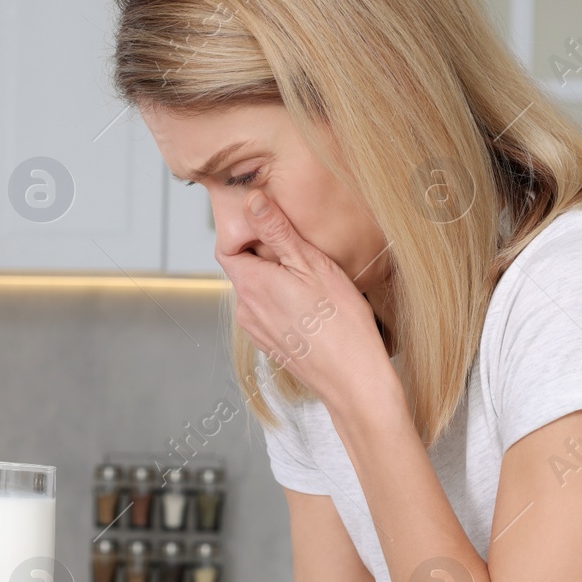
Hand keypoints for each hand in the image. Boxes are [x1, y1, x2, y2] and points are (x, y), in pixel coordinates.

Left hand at [216, 190, 397, 415]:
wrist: (354, 380)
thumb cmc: (340, 323)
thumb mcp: (312, 264)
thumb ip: (276, 231)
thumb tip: (251, 200)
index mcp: (251, 285)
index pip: (228, 247)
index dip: (247, 232)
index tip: (274, 227)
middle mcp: (246, 310)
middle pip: (245, 268)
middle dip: (268, 255)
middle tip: (304, 252)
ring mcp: (258, 331)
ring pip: (260, 291)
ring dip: (279, 280)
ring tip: (314, 281)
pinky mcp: (273, 345)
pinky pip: (271, 313)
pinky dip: (286, 303)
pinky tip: (315, 306)